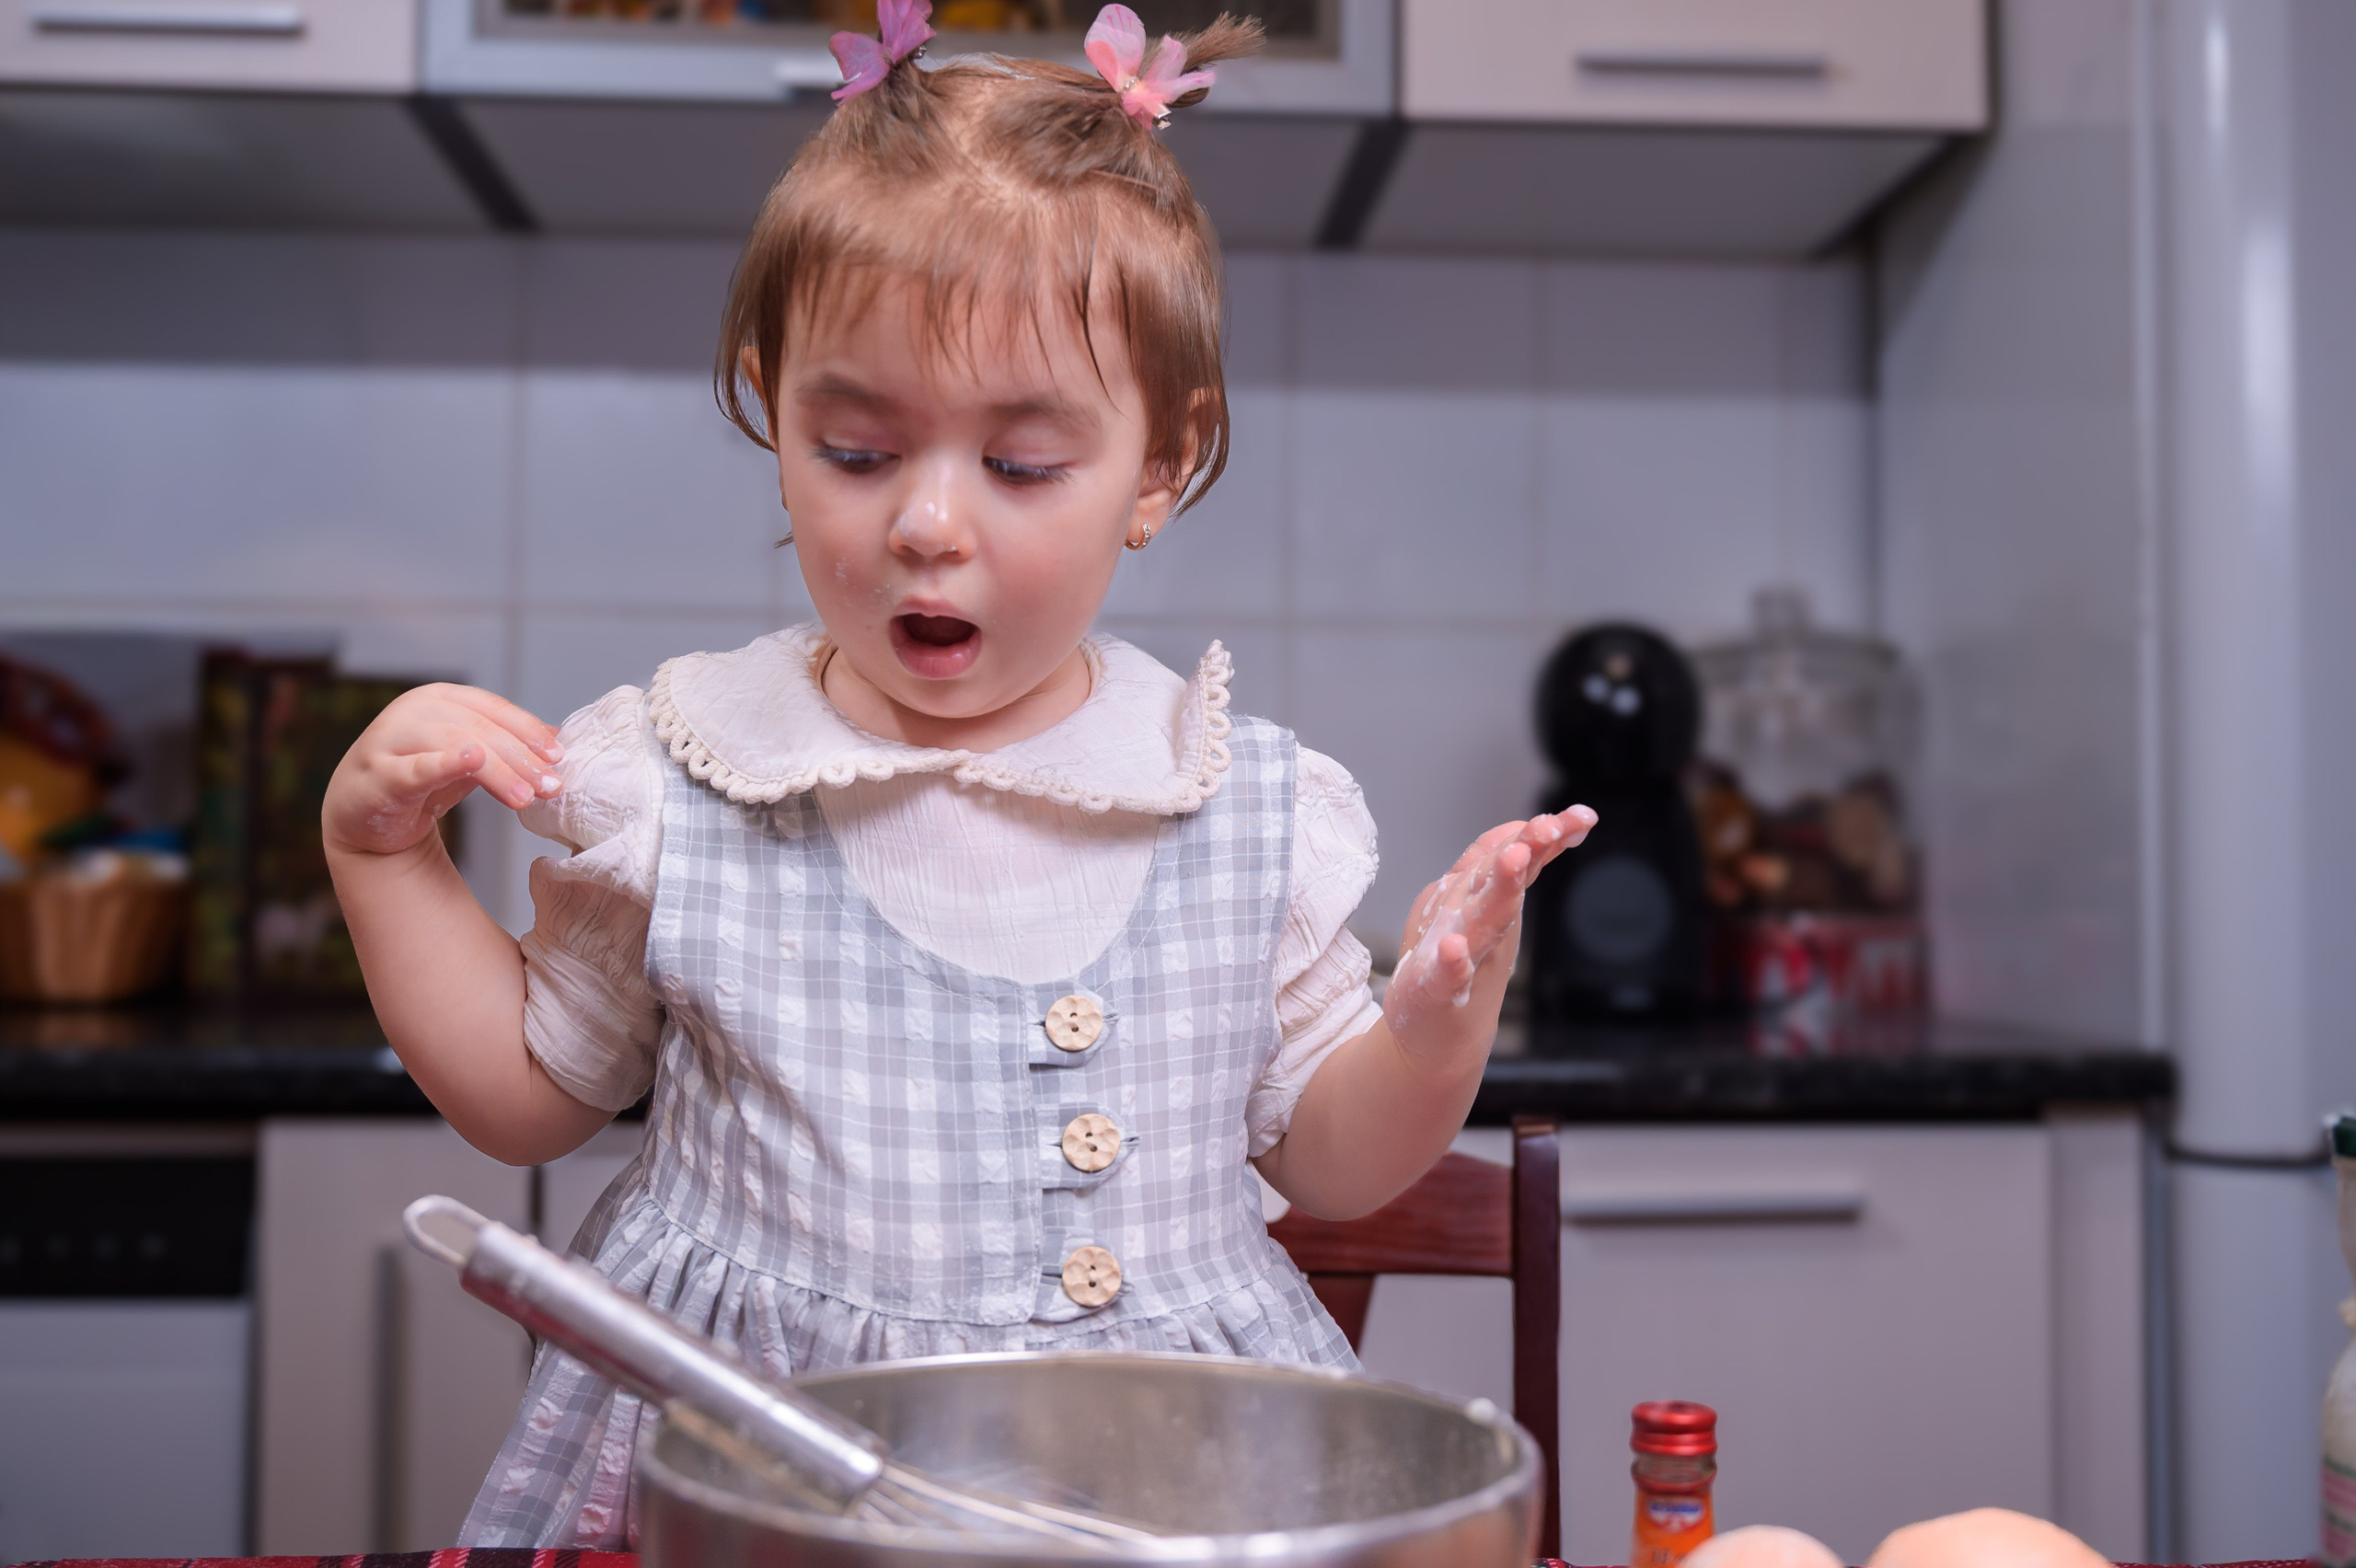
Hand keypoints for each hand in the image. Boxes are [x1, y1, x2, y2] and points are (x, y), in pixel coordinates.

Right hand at [323, 683, 563, 858]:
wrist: (363, 814)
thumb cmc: (419, 777)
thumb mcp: (467, 757)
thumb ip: (505, 744)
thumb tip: (557, 737)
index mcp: (440, 699)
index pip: (493, 710)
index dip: (528, 730)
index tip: (558, 757)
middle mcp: (414, 711)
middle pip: (479, 729)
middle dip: (520, 758)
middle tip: (551, 786)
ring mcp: (391, 739)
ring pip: (454, 745)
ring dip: (497, 772)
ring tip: (525, 797)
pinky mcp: (378, 774)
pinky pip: (413, 768)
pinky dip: (444, 764)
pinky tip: (471, 761)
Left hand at [1385, 807, 1596, 1054]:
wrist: (1432, 1042)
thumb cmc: (1454, 970)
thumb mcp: (1473, 908)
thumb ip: (1492, 867)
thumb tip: (1520, 829)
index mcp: (1489, 905)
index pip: (1519, 860)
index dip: (1546, 835)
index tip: (1583, 816)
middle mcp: (1482, 929)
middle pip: (1508, 883)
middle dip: (1529, 850)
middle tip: (1549, 826)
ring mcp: (1462, 961)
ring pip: (1485, 920)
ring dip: (1501, 890)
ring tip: (1516, 858)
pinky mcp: (1435, 992)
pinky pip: (1447, 974)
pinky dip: (1453, 962)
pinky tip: (1455, 948)